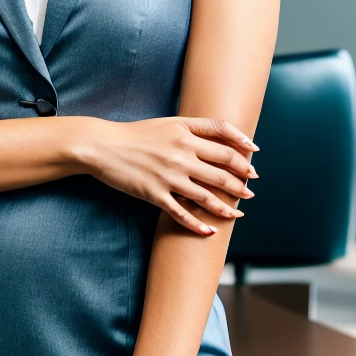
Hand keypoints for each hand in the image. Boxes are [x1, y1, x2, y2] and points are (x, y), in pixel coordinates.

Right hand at [74, 115, 257, 234]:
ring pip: (208, 195)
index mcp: (183, 133)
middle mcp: (180, 153)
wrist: (102, 146)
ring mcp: (169, 176)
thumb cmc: (134, 134)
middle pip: (222, 170)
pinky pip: (183, 214)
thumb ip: (194, 128)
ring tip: (237, 213)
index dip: (243, 150)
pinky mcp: (155, 194)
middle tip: (250, 190)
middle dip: (241, 182)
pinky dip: (199, 225)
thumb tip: (222, 139)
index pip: (224, 140)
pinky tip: (209, 232)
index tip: (254, 158)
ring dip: (227, 207)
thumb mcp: (166, 123)